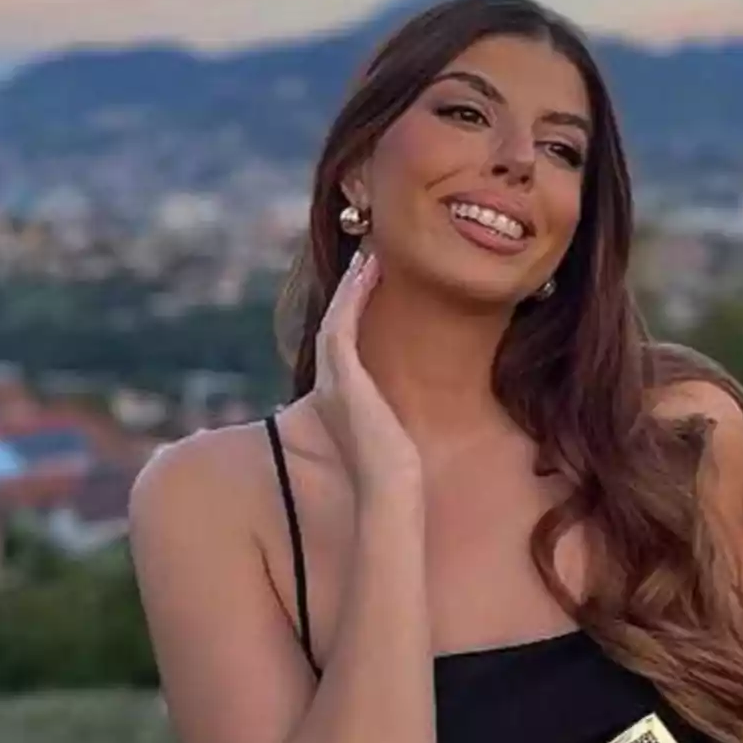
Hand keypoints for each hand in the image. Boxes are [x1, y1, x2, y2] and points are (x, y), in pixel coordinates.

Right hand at [311, 246, 422, 510]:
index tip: (368, 284)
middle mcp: (331, 385)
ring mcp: (333, 379)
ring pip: (336, 318)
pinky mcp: (342, 375)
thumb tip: (411, 412)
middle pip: (334, 324)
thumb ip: (396, 417)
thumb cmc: (396, 470)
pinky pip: (341, 324)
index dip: (352, 311)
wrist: (389, 485)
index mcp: (341, 397)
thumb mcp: (397, 432)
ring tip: (367, 257)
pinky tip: (367, 272)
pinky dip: (351, 297)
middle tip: (363, 258)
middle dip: (348, 292)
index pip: (343, 343)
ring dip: (350, 286)